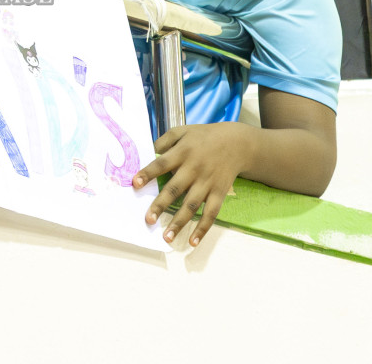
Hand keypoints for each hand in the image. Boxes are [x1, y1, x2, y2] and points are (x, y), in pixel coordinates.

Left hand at [131, 121, 256, 246]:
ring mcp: (207, 183)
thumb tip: (148, 152)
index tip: (135, 183)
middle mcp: (194, 169)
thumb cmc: (204, 136)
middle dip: (160, 205)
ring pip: (192, 205)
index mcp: (183, 152)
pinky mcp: (219, 193)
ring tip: (166, 237)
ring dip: (179, 222)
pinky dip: (203, 228)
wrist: (236, 143)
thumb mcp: (183, 130)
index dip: (148, 173)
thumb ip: (164, 140)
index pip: (162, 164)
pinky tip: (193, 242)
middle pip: (175, 189)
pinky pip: (211, 213)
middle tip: (148, 220)